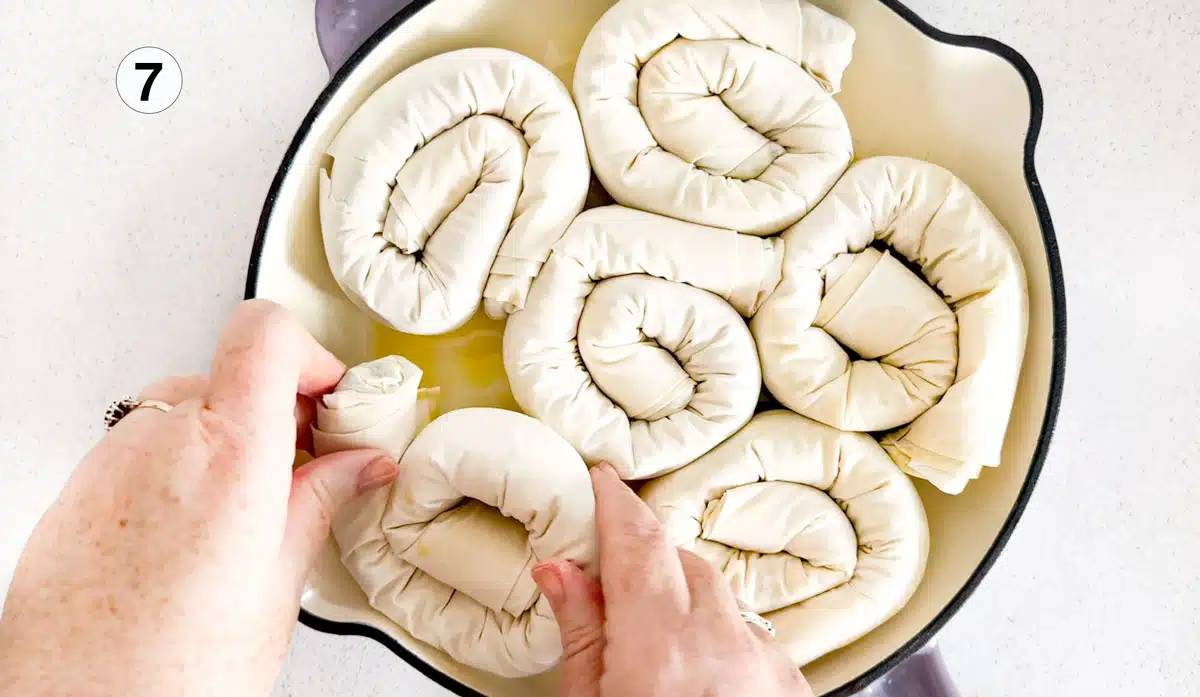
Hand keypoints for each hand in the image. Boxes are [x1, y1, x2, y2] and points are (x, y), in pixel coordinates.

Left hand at [0, 300, 397, 696]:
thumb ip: (320, 503)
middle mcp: (162, 441)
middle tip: (303, 465)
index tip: (331, 394)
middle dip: (276, 412)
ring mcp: (111, 459)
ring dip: (225, 441)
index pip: (265, 333)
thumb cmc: (170, 673)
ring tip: (245, 514)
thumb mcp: (277, 586)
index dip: (309, 352)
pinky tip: (195, 532)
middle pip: (232, 374)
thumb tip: (360, 466)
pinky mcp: (80, 485)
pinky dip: (180, 467)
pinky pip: (145, 446)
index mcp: (228, 456)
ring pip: (187, 410)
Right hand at [531, 464, 813, 696]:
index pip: (637, 544)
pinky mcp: (793, 685)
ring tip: (652, 635)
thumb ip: (581, 635)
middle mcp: (725, 649)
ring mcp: (767, 667)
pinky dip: (721, 633)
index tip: (601, 479)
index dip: (616, 502)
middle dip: (644, 555)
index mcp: (661, 653)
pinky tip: (697, 668)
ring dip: (684, 595)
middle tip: (611, 570)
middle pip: (680, 562)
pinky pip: (752, 632)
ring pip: (721, 594)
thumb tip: (560, 570)